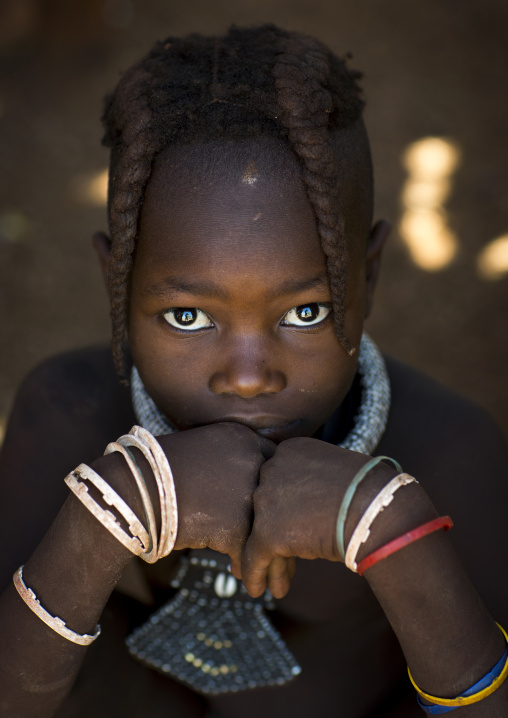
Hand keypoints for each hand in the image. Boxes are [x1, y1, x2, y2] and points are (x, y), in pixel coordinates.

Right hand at [156, 423, 274, 568]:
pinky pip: (249, 551)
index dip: (275, 490)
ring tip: (271, 571)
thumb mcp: (202, 450)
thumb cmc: (156, 473)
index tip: (276, 508)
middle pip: (278, 497)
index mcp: (242, 437)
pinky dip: (246, 567)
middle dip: (281, 522)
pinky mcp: (234, 525)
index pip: (273, 465)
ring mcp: (244, 491)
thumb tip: (254, 488)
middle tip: (284, 543)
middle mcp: (250, 459)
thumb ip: (232, 462)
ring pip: (267, 528)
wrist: (128, 490)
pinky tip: (240, 575)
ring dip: (269, 552)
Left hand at [241, 438, 396, 598]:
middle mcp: (272, 468)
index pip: (277, 483)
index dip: (281, 509)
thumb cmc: (372, 495)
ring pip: (258, 533)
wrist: (380, 510)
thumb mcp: (337, 476)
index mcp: (290, 451)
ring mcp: (267, 498)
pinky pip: (254, 557)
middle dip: (272, 533)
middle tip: (276, 558)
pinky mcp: (267, 531)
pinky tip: (257, 590)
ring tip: (271, 582)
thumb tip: (306, 508)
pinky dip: (254, 574)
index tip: (287, 527)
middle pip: (265, 507)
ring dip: (267, 560)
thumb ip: (313, 485)